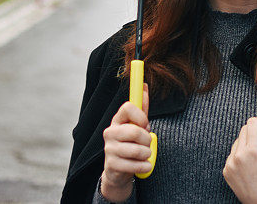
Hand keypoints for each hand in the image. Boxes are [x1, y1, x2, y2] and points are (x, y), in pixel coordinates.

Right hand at [101, 82, 151, 201]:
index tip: (145, 124)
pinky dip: (145, 166)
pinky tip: (144, 165)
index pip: (127, 107)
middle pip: (135, 131)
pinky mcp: (112, 165)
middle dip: (147, 139)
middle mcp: (110, 132)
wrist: (119, 171)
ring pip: (138, 150)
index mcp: (117, 120)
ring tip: (144, 155)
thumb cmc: (131, 144)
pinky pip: (136, 165)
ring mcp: (109, 149)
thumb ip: (142, 108)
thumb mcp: (137, 125)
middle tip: (146, 143)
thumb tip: (145, 86)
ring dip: (147, 154)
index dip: (140, 115)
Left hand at [223, 115, 256, 203]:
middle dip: (253, 133)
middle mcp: (239, 155)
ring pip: (237, 141)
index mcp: (254, 151)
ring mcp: (230, 163)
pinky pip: (232, 153)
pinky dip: (239, 155)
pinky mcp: (226, 170)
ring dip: (246, 144)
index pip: (252, 123)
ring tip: (255, 159)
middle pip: (243, 130)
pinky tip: (248, 166)